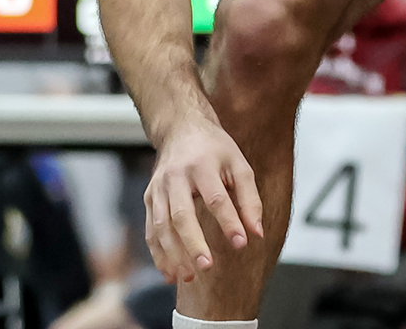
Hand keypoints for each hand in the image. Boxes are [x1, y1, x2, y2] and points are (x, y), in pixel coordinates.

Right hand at [145, 118, 264, 283]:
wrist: (181, 129)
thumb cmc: (214, 150)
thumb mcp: (239, 165)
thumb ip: (250, 198)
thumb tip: (256, 232)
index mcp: (202, 165)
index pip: (215, 197)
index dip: (228, 221)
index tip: (241, 243)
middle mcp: (176, 177)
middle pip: (181, 214)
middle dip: (192, 243)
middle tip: (206, 266)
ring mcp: (158, 188)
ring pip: (161, 226)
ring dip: (173, 254)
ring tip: (189, 277)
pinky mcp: (149, 198)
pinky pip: (151, 230)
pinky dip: (158, 254)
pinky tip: (170, 273)